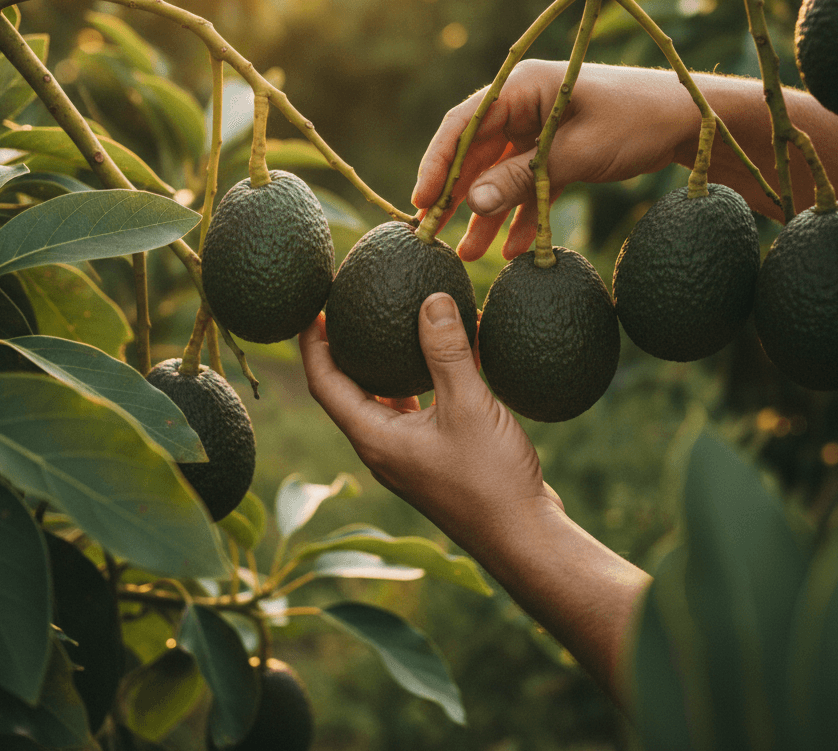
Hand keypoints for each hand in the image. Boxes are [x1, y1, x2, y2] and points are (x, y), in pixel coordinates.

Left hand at [299, 292, 559, 552]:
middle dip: (345, 347)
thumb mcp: (469, 406)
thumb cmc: (491, 480)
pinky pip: (419, 407)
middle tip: (349, 306)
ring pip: (386, 397)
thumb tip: (431, 299)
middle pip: (348, 388)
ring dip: (387, 361)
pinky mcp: (437, 455)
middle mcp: (383, 447)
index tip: (311, 307)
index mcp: (374, 438)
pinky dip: (426, 378)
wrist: (526, 537)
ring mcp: (409, 454)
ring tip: (394, 321)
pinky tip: (449, 353)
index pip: (325, 382)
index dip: (312, 343)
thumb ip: (447, 352)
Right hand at [411, 60, 699, 259]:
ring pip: (498, 173)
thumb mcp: (577, 153)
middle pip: (474, 152)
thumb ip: (523, 178)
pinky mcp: (553, 150)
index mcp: (522, 88)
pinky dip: (520, 214)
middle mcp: (522, 105)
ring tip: (468, 254)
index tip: (421, 201)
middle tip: (431, 234)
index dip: (437, 163)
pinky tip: (513, 249)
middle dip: (454, 195)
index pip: (464, 125)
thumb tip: (473, 203)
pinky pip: (526, 184)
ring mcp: (537, 128)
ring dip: (485, 213)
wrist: (688, 121)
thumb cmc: (636, 122)